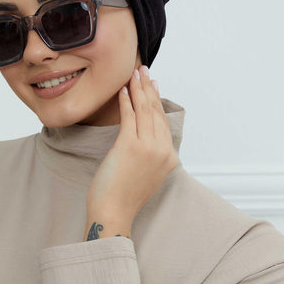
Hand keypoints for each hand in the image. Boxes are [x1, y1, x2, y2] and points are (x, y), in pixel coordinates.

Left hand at [86, 66, 178, 222]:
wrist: (114, 213)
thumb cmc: (123, 197)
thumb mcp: (144, 174)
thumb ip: (149, 155)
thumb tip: (141, 136)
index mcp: (169, 158)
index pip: (162, 122)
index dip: (156, 100)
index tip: (151, 84)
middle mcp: (163, 151)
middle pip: (156, 112)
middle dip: (148, 88)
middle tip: (143, 70)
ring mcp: (148, 148)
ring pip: (145, 111)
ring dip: (138, 89)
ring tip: (133, 74)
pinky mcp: (130, 146)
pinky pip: (129, 117)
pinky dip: (126, 101)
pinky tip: (123, 91)